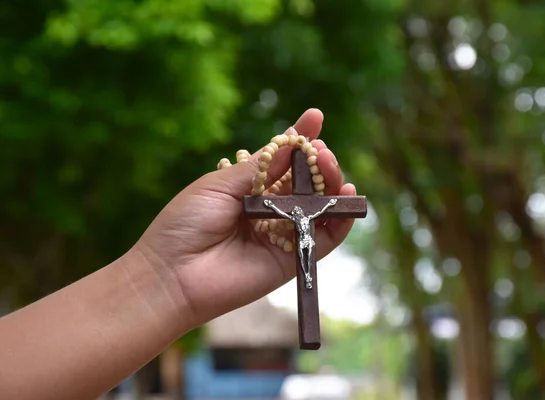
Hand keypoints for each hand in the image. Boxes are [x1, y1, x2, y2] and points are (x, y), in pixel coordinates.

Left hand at [135, 109, 356, 325]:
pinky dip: (341, 220)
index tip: (315, 117)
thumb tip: (291, 144)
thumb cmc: (186, 223)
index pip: (283, 160)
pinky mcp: (292, 259)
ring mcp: (283, 234)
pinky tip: (347, 198)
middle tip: (322, 150)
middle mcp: (270, 209)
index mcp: (250, 188)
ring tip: (331, 167)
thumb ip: (257, 168)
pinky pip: (324, 239)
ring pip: (320, 207)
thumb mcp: (218, 184)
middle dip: (319, 162)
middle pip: (307, 182)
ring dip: (333, 185)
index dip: (300, 139)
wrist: (172, 274)